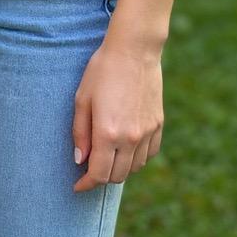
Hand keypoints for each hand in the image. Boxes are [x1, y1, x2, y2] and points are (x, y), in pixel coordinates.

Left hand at [71, 40, 163, 191]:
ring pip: (133, 168)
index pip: (98, 174)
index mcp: (108, 133)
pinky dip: (136, 159)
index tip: (77, 186)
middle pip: (116, 175)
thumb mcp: (82, 98)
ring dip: (118, 169)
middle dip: (100, 177)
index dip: (86, 184)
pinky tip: (125, 148)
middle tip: (88, 167)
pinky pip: (148, 155)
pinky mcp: (158, 125)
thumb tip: (80, 159)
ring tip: (105, 156)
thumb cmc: (102, 70)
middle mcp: (130, 138)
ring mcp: (147, 133)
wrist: (134, 51)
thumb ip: (80, 132)